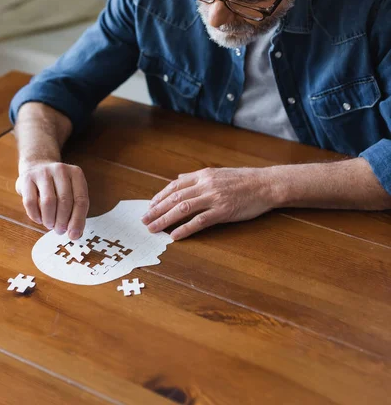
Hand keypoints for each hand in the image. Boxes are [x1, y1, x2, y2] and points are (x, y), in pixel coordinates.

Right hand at [16, 161, 88, 239]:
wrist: (37, 166)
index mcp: (76, 174)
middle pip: (65, 201)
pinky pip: (30, 202)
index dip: (78, 220)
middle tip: (60, 230)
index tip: (74, 234)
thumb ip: (76, 211)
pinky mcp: (27, 179)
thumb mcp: (71, 192)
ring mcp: (43, 173)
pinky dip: (35, 215)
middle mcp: (61, 170)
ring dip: (49, 219)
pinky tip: (39, 219)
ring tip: (50, 224)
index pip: (81, 199)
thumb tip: (76, 234)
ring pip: (48, 202)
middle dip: (62, 221)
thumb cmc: (57, 186)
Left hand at [142, 167, 277, 239]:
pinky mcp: (223, 211)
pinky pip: (200, 221)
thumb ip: (197, 177)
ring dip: (165, 220)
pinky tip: (175, 236)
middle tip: (144, 220)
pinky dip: (185, 229)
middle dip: (157, 210)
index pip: (175, 185)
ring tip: (153, 229)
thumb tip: (178, 179)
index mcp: (203, 175)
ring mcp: (214, 197)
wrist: (266, 184)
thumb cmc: (243, 180)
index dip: (160, 196)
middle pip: (175, 198)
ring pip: (183, 209)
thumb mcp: (218, 173)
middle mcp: (205, 184)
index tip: (149, 206)